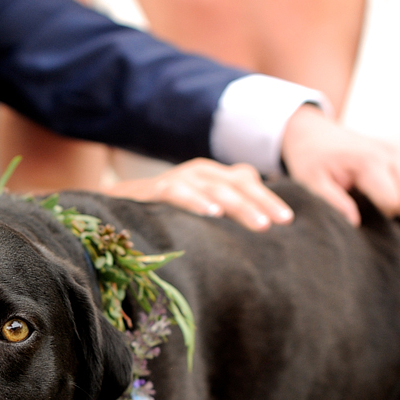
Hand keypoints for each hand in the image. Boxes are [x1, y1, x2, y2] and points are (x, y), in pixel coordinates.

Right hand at [103, 159, 294, 230]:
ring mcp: (175, 178)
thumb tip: (259, 227)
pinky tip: (211, 213)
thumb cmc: (163, 213)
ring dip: (238, 205)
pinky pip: (176, 192)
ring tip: (259, 224)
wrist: (112, 205)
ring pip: (214, 187)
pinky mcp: (152, 190)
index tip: (288, 221)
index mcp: (211, 176)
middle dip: (260, 202)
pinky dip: (195, 200)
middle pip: (236, 183)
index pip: (246, 181)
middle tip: (279, 223)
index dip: (267, 198)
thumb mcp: (198, 210)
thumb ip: (224, 211)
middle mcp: (197, 172)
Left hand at [281, 106, 399, 225]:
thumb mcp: (311, 183)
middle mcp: (389, 154)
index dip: (386, 213)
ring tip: (392, 195)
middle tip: (380, 206)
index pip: (396, 199)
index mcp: (367, 163)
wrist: (313, 133)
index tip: (369, 210)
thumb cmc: (311, 160)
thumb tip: (355, 223)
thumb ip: (333, 202)